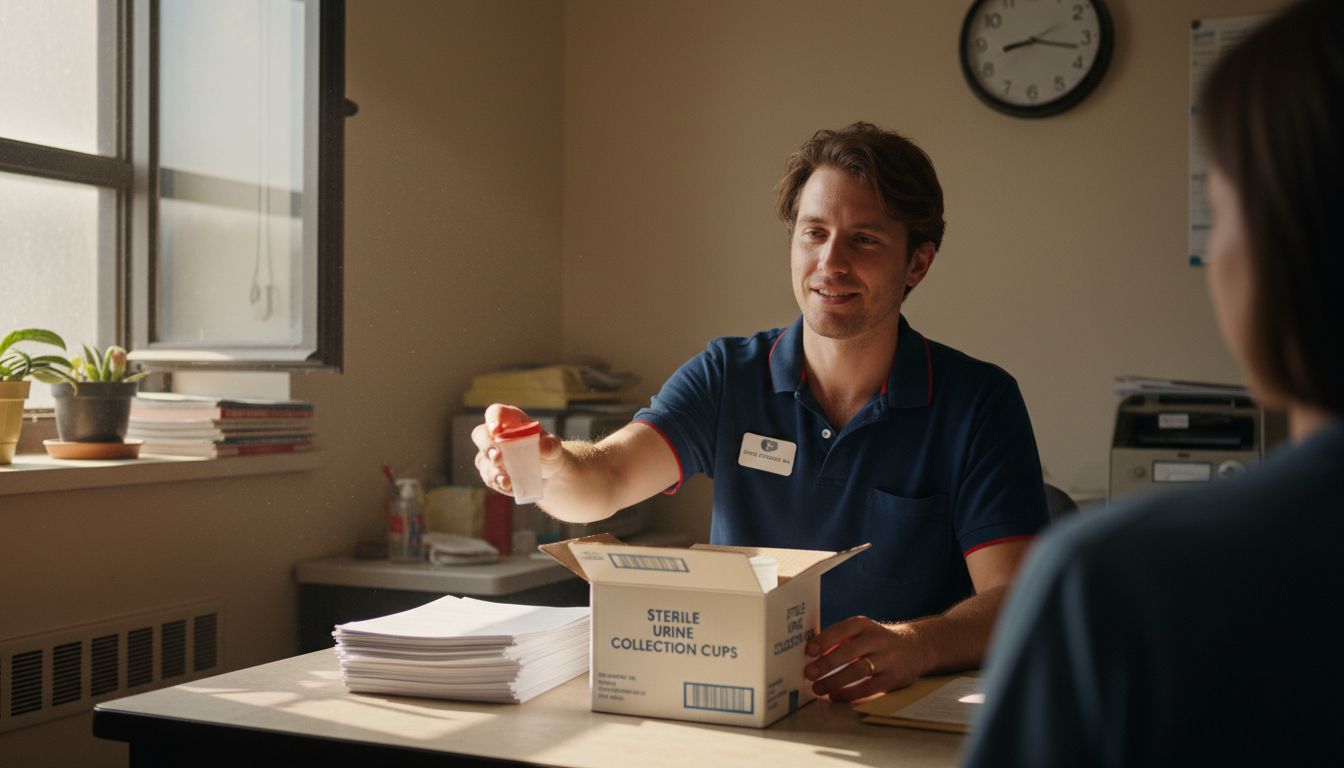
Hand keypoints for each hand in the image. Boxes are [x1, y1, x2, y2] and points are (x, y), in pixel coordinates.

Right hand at [470, 403, 565, 496]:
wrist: (547, 472)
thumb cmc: (548, 451)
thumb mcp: (554, 446)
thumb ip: (550, 445)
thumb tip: (542, 445)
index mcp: (510, 421)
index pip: (495, 412)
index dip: (493, 419)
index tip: (496, 430)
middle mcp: (496, 435)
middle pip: (480, 434)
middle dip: (487, 446)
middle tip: (498, 457)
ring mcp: (490, 454)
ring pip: (481, 460)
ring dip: (492, 470)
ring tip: (506, 479)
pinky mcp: (490, 472)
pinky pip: (488, 478)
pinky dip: (498, 483)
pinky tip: (509, 486)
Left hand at [803, 616, 924, 701]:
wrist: (916, 647)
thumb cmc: (877, 641)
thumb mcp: (862, 631)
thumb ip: (840, 639)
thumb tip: (810, 653)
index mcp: (864, 625)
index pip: (842, 629)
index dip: (825, 640)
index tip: (809, 651)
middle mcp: (877, 640)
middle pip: (849, 651)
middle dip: (827, 663)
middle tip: (809, 673)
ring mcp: (887, 659)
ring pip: (858, 671)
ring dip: (835, 681)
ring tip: (818, 688)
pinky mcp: (893, 678)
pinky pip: (869, 688)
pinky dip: (850, 693)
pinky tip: (836, 696)